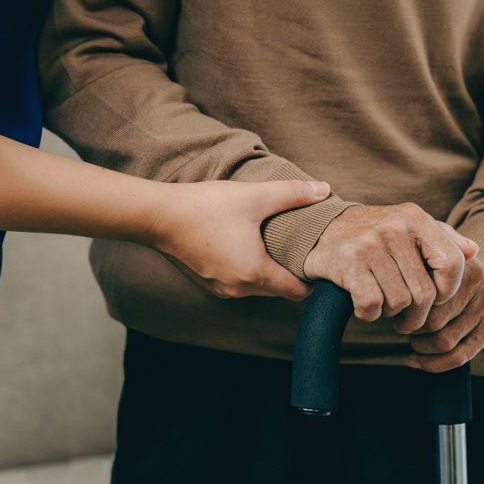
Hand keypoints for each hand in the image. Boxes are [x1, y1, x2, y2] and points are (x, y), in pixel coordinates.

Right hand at [153, 180, 331, 300]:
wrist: (158, 216)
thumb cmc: (206, 207)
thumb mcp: (254, 196)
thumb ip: (293, 194)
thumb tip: (324, 190)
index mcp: (256, 274)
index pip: (298, 292)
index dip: (312, 278)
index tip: (318, 260)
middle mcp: (239, 289)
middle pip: (279, 290)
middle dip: (293, 274)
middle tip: (303, 249)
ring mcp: (221, 288)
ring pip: (258, 287)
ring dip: (270, 272)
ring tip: (278, 246)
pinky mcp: (207, 281)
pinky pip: (238, 283)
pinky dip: (249, 270)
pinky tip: (248, 246)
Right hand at [302, 204, 478, 330]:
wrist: (320, 230)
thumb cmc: (374, 236)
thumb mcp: (410, 229)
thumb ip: (444, 240)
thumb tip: (474, 251)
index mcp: (415, 218)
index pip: (453, 263)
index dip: (449, 290)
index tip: (435, 298)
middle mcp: (394, 227)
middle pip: (425, 293)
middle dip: (416, 314)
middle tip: (405, 314)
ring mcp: (369, 243)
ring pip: (399, 302)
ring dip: (390, 313)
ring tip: (382, 301)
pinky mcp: (347, 262)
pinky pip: (371, 305)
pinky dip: (369, 314)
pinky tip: (364, 306)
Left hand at [406, 258, 483, 372]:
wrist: (476, 279)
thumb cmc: (440, 272)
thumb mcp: (429, 261)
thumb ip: (414, 266)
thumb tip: (392, 287)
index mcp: (461, 265)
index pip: (426, 295)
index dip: (406, 308)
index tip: (396, 310)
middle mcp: (479, 285)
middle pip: (433, 321)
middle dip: (412, 328)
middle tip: (401, 326)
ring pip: (444, 342)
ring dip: (420, 346)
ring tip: (412, 339)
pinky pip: (459, 357)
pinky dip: (433, 364)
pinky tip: (415, 360)